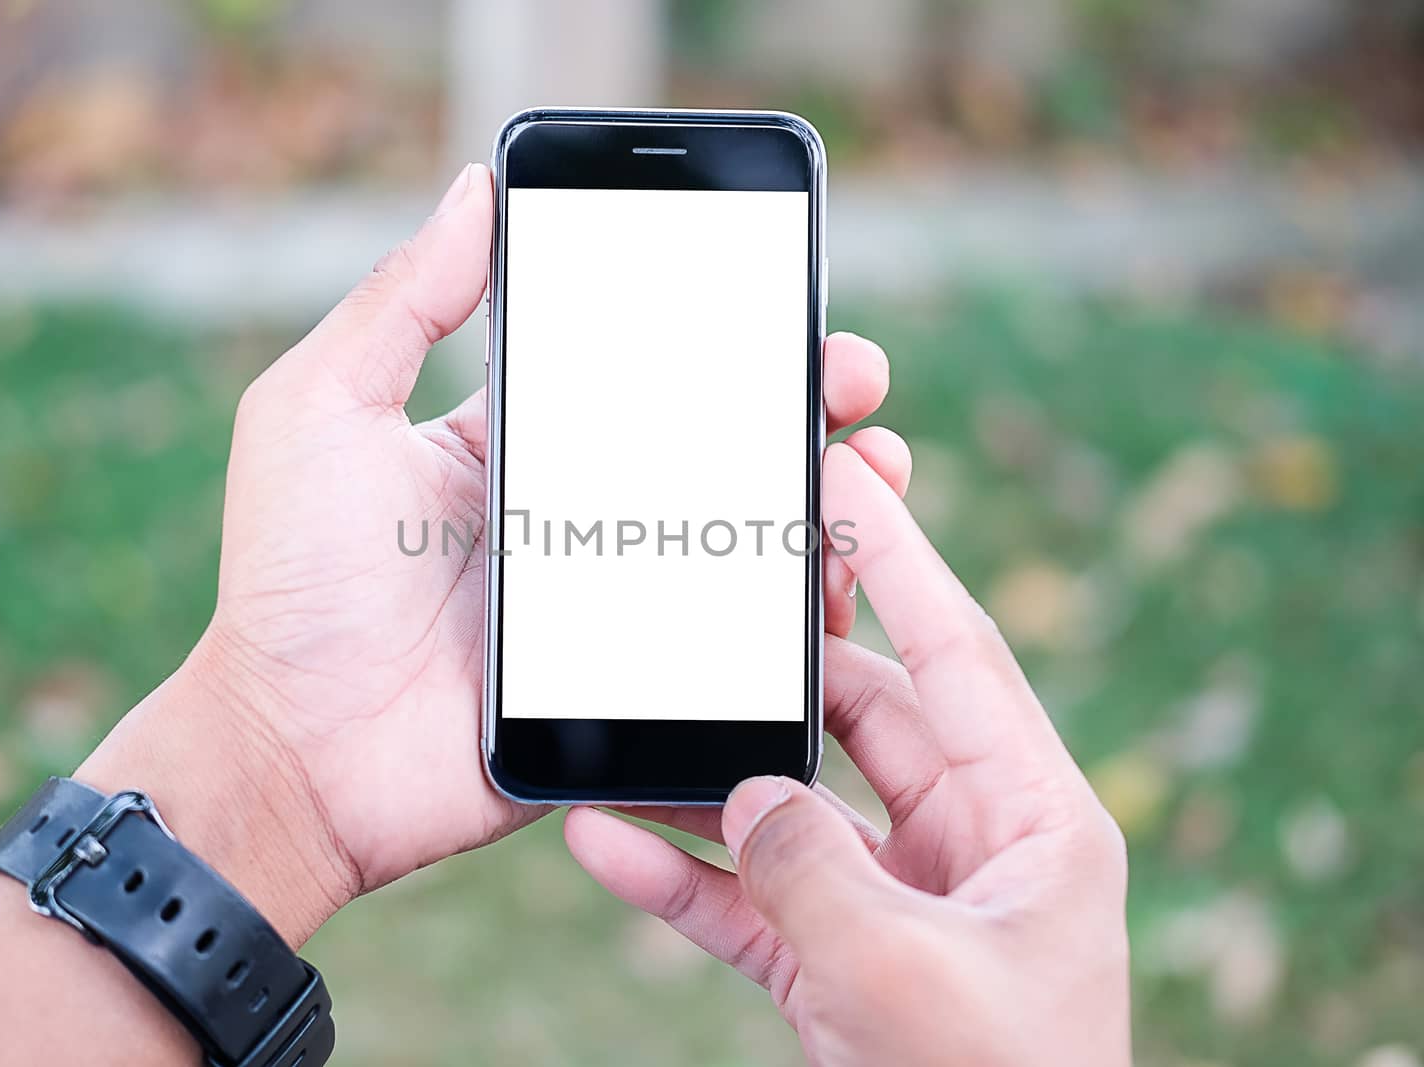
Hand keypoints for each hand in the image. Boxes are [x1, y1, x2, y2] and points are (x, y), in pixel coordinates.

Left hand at [78, 163, 893, 941]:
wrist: (295, 754)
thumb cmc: (291, 582)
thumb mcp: (321, 411)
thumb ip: (398, 303)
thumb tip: (473, 188)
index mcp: (517, 444)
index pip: (642, 374)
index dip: (718, 336)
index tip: (783, 297)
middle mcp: (576, 517)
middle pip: (716, 452)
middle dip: (800, 408)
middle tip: (853, 383)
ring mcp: (612, 606)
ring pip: (745, 546)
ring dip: (822, 506)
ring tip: (870, 476)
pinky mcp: (632, 686)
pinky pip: (733, 651)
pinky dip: (795, 624)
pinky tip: (832, 592)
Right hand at [566, 432, 1131, 1064]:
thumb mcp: (910, 980)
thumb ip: (814, 874)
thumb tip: (746, 795)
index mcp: (1031, 821)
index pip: (955, 652)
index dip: (898, 553)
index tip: (840, 467)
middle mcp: (966, 841)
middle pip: (860, 714)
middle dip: (778, 664)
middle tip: (707, 585)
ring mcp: (894, 898)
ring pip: (790, 801)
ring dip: (709, 775)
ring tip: (630, 723)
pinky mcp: (835, 956)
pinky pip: (747, 893)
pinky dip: (678, 870)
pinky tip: (599, 842)